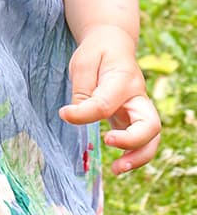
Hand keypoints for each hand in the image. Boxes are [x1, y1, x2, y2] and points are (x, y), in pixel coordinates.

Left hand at [59, 24, 160, 174]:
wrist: (113, 45)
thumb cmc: (97, 52)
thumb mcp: (83, 63)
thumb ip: (81, 89)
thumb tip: (72, 115)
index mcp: (123, 80)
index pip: (106, 104)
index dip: (84, 113)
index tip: (63, 113)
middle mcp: (137, 98)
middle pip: (150, 125)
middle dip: (133, 141)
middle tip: (107, 142)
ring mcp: (138, 110)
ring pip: (151, 139)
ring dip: (137, 157)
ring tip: (116, 170)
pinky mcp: (132, 120)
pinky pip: (141, 141)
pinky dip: (133, 156)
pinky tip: (117, 165)